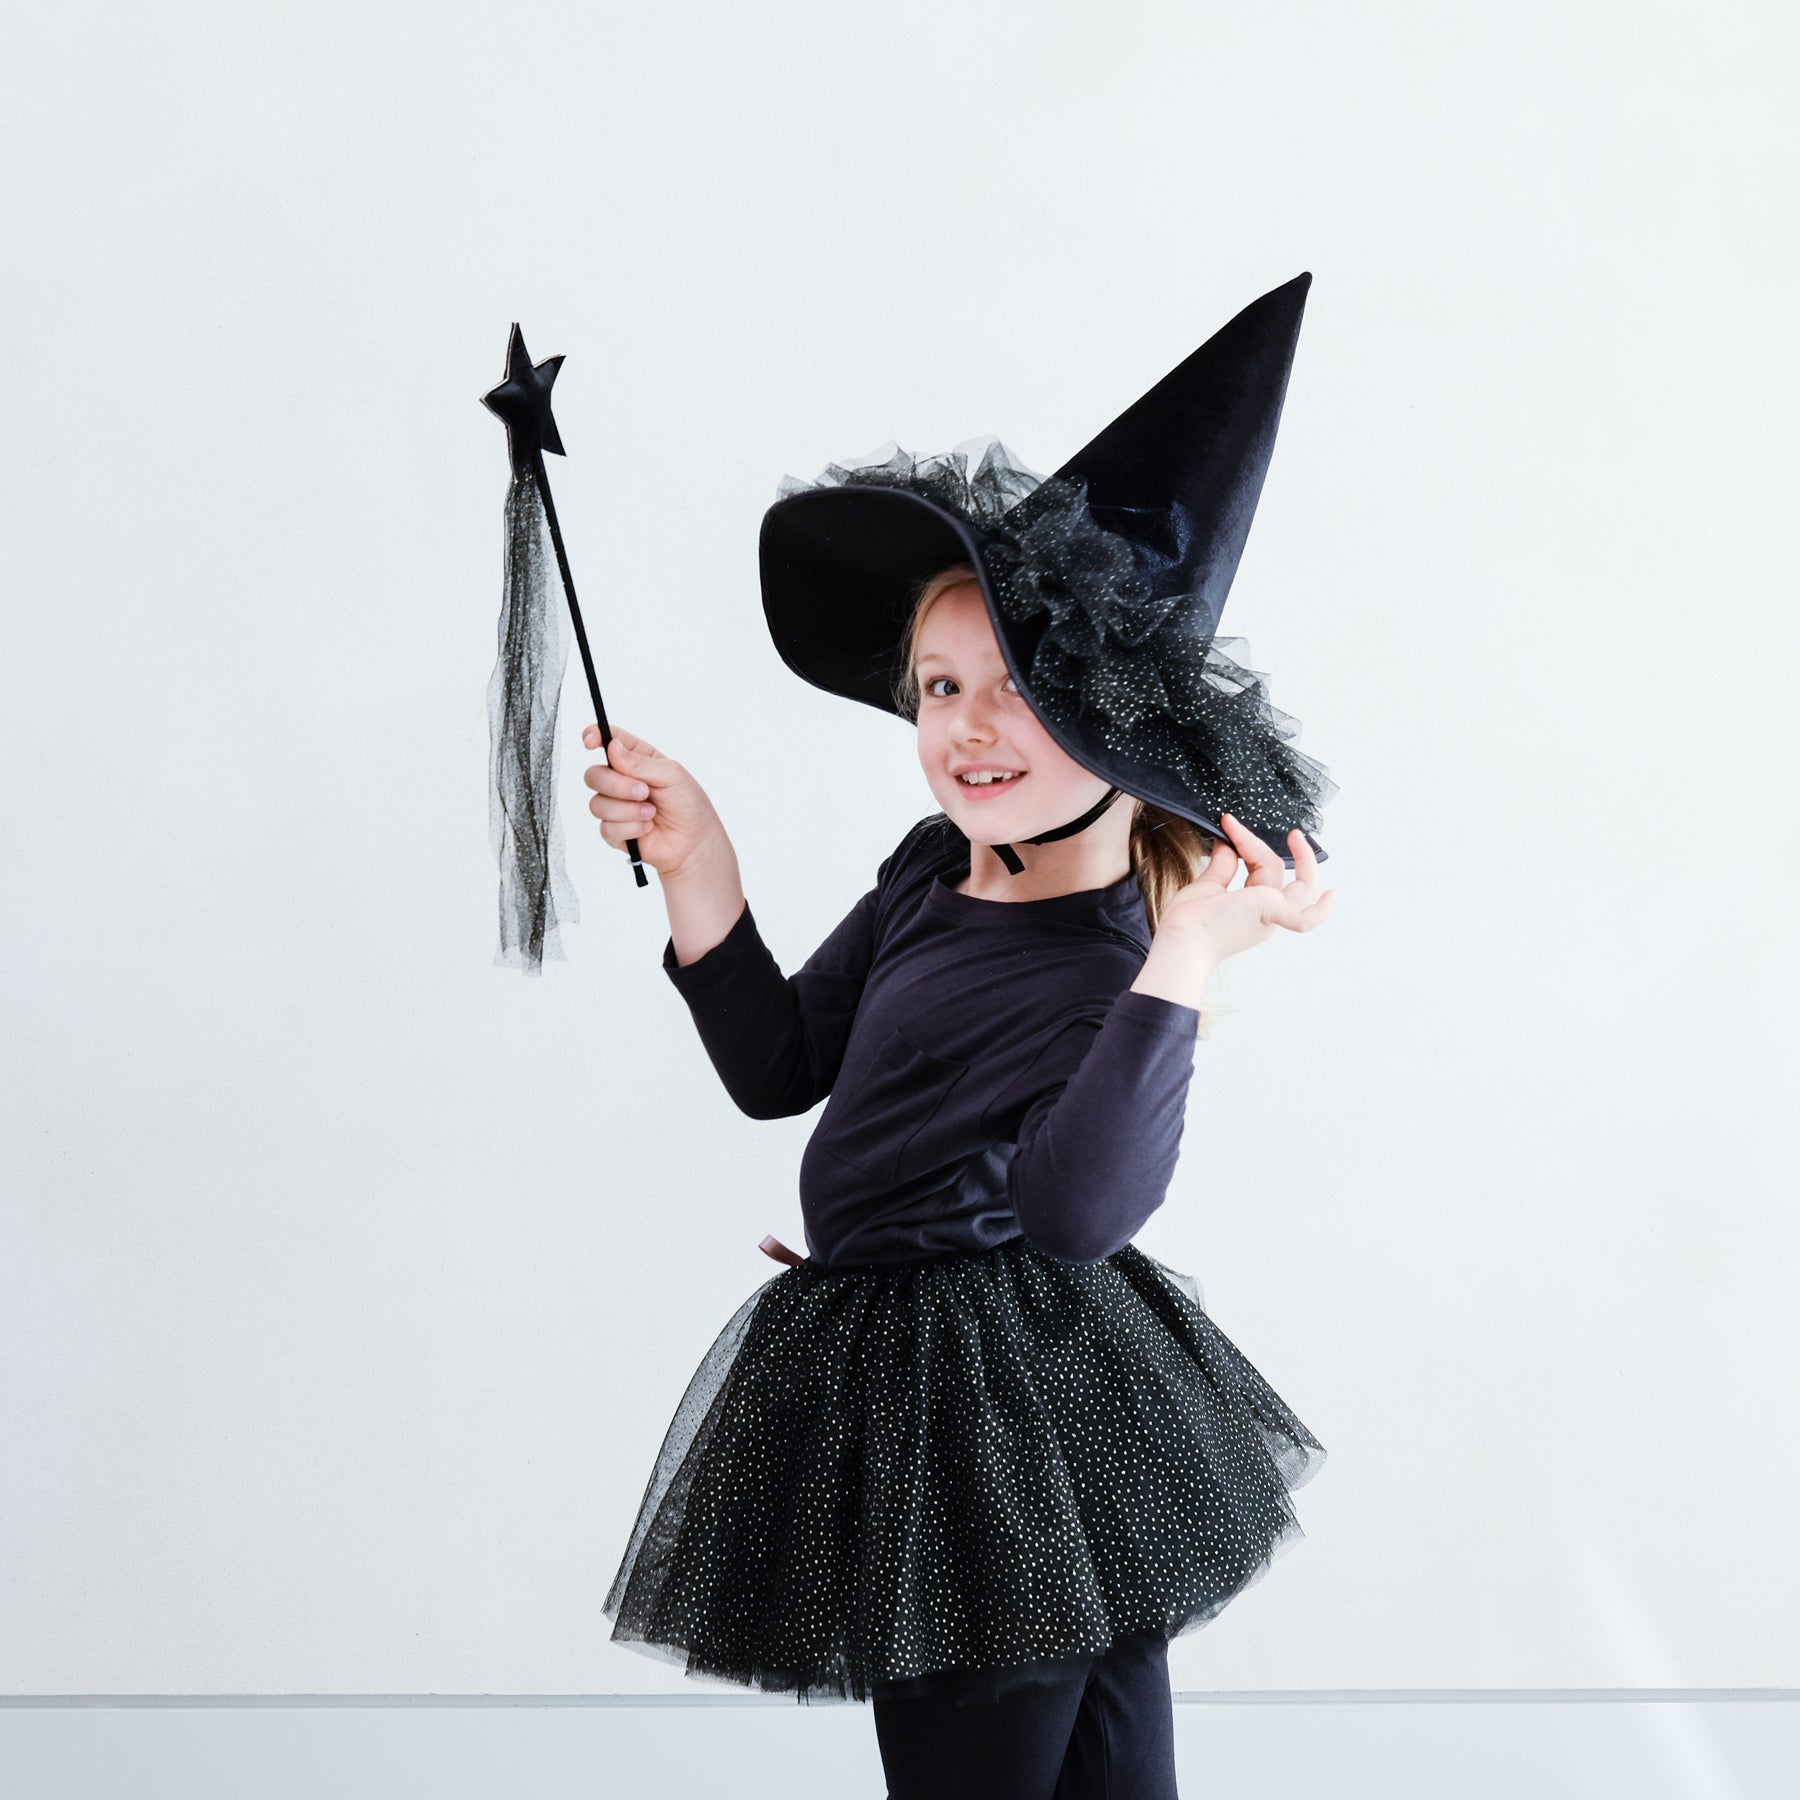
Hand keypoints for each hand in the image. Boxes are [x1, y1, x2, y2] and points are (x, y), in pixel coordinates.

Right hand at [580, 723, 727, 879]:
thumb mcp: (671, 775)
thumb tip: (612, 747)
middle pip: (593, 775)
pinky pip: (606, 827)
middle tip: (644, 792)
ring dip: (627, 810)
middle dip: (617, 785)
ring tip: (652, 813)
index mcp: (635, 758)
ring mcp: (615, 806)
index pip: (606, 740)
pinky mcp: (614, 831)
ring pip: (597, 804)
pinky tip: (647, 828)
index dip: (593, 736)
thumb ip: (639, 762)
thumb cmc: (688, 804)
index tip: (590, 743)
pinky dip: (630, 828)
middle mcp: (621, 780)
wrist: (694, 842)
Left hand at [1152, 814, 1336, 968]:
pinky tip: (1331, 898)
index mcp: (1253, 910)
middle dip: (1290, 853)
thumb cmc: (1188, 924)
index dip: (1249, 845)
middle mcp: (1267, 915)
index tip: (1229, 824)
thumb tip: (1227, 842)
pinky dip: (1320, 911)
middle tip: (1293, 832)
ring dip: (1301, 858)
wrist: (1180, 941)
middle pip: (1284, 874)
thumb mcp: (1207, 886)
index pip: (1264, 871)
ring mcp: (1271, 916)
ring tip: (1295, 835)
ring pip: (1299, 885)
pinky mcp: (1271, 915)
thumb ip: (1221, 866)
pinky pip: (1305, 918)